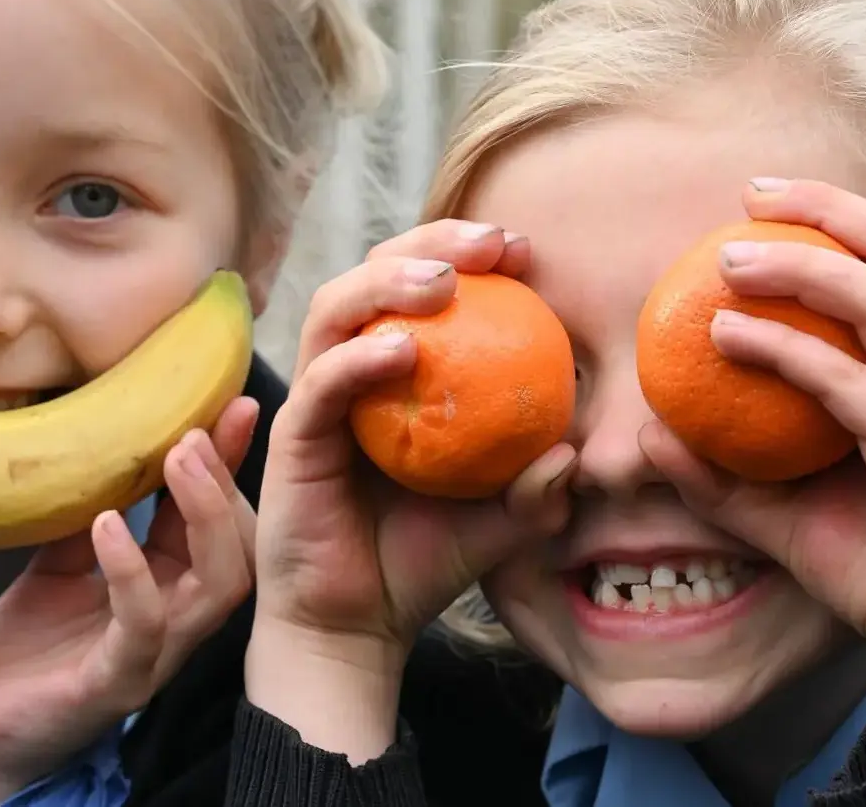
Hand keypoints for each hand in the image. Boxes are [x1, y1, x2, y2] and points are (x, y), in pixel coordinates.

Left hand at [0, 398, 260, 806]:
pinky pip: (142, 625)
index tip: (231, 401)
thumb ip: (87, 516)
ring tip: (175, 459)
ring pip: (216, 588)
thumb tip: (97, 439)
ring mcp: (152, 657)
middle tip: (199, 428)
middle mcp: (176, 624)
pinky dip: (131, 571)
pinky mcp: (113, 682)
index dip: (228, 463)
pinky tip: (108, 526)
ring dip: (203, 516)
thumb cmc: (28, 655)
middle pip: (239, 552)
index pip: (216, 520)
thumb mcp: (59, 566)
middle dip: (227, 484)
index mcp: (168, 591)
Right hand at [244, 221, 575, 759]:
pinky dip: (357, 357)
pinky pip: (321, 379)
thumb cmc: (425, 560)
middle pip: (377, 269)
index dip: (472, 255)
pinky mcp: (292, 433)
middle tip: (494, 244)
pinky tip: (401, 350)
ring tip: (443, 283)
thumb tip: (573, 452)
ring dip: (387, 280)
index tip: (526, 252)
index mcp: (401, 369)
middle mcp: (354, 368)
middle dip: (434, 241)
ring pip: (336, 305)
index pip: (427, 286)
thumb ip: (538, 490)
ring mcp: (319, 396)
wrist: (360, 623)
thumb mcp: (502, 524)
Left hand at [637, 179, 865, 752]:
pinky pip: (851, 382)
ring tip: (727, 258)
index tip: (756, 198)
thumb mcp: (779, 512)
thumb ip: (722, 472)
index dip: (833, 212)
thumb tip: (652, 437)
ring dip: (802, 264)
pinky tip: (728, 338)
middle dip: (826, 207)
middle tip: (748, 197)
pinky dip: (788, 350)